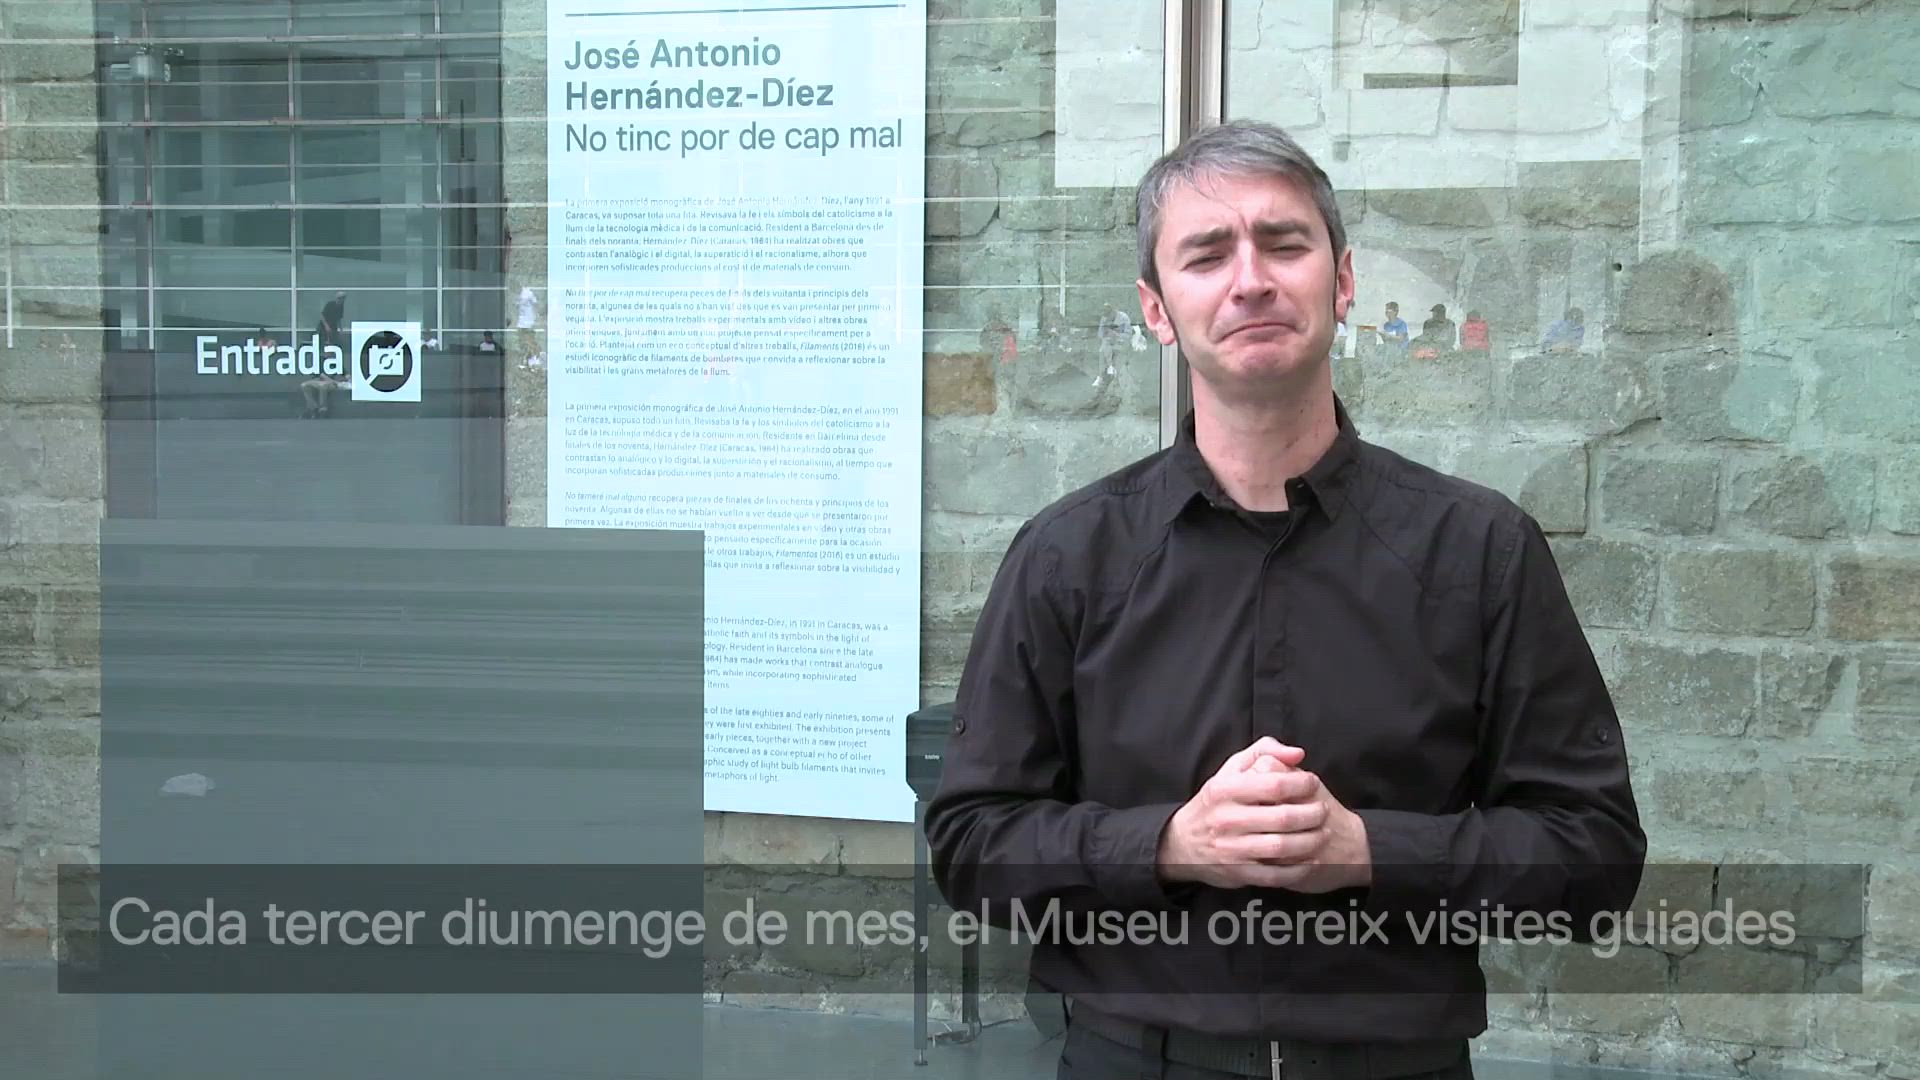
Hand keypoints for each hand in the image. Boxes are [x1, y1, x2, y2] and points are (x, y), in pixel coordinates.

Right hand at [1156, 737, 1370, 892]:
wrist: (1183, 842)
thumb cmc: (1216, 802)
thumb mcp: (1231, 769)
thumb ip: (1264, 752)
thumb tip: (1297, 754)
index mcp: (1224, 790)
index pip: (1273, 784)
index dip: (1301, 783)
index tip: (1313, 782)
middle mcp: (1225, 819)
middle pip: (1283, 817)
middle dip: (1312, 814)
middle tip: (1323, 810)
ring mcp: (1231, 849)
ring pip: (1282, 847)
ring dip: (1311, 841)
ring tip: (1323, 832)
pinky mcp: (1238, 872)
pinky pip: (1275, 874)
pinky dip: (1299, 869)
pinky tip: (1310, 858)